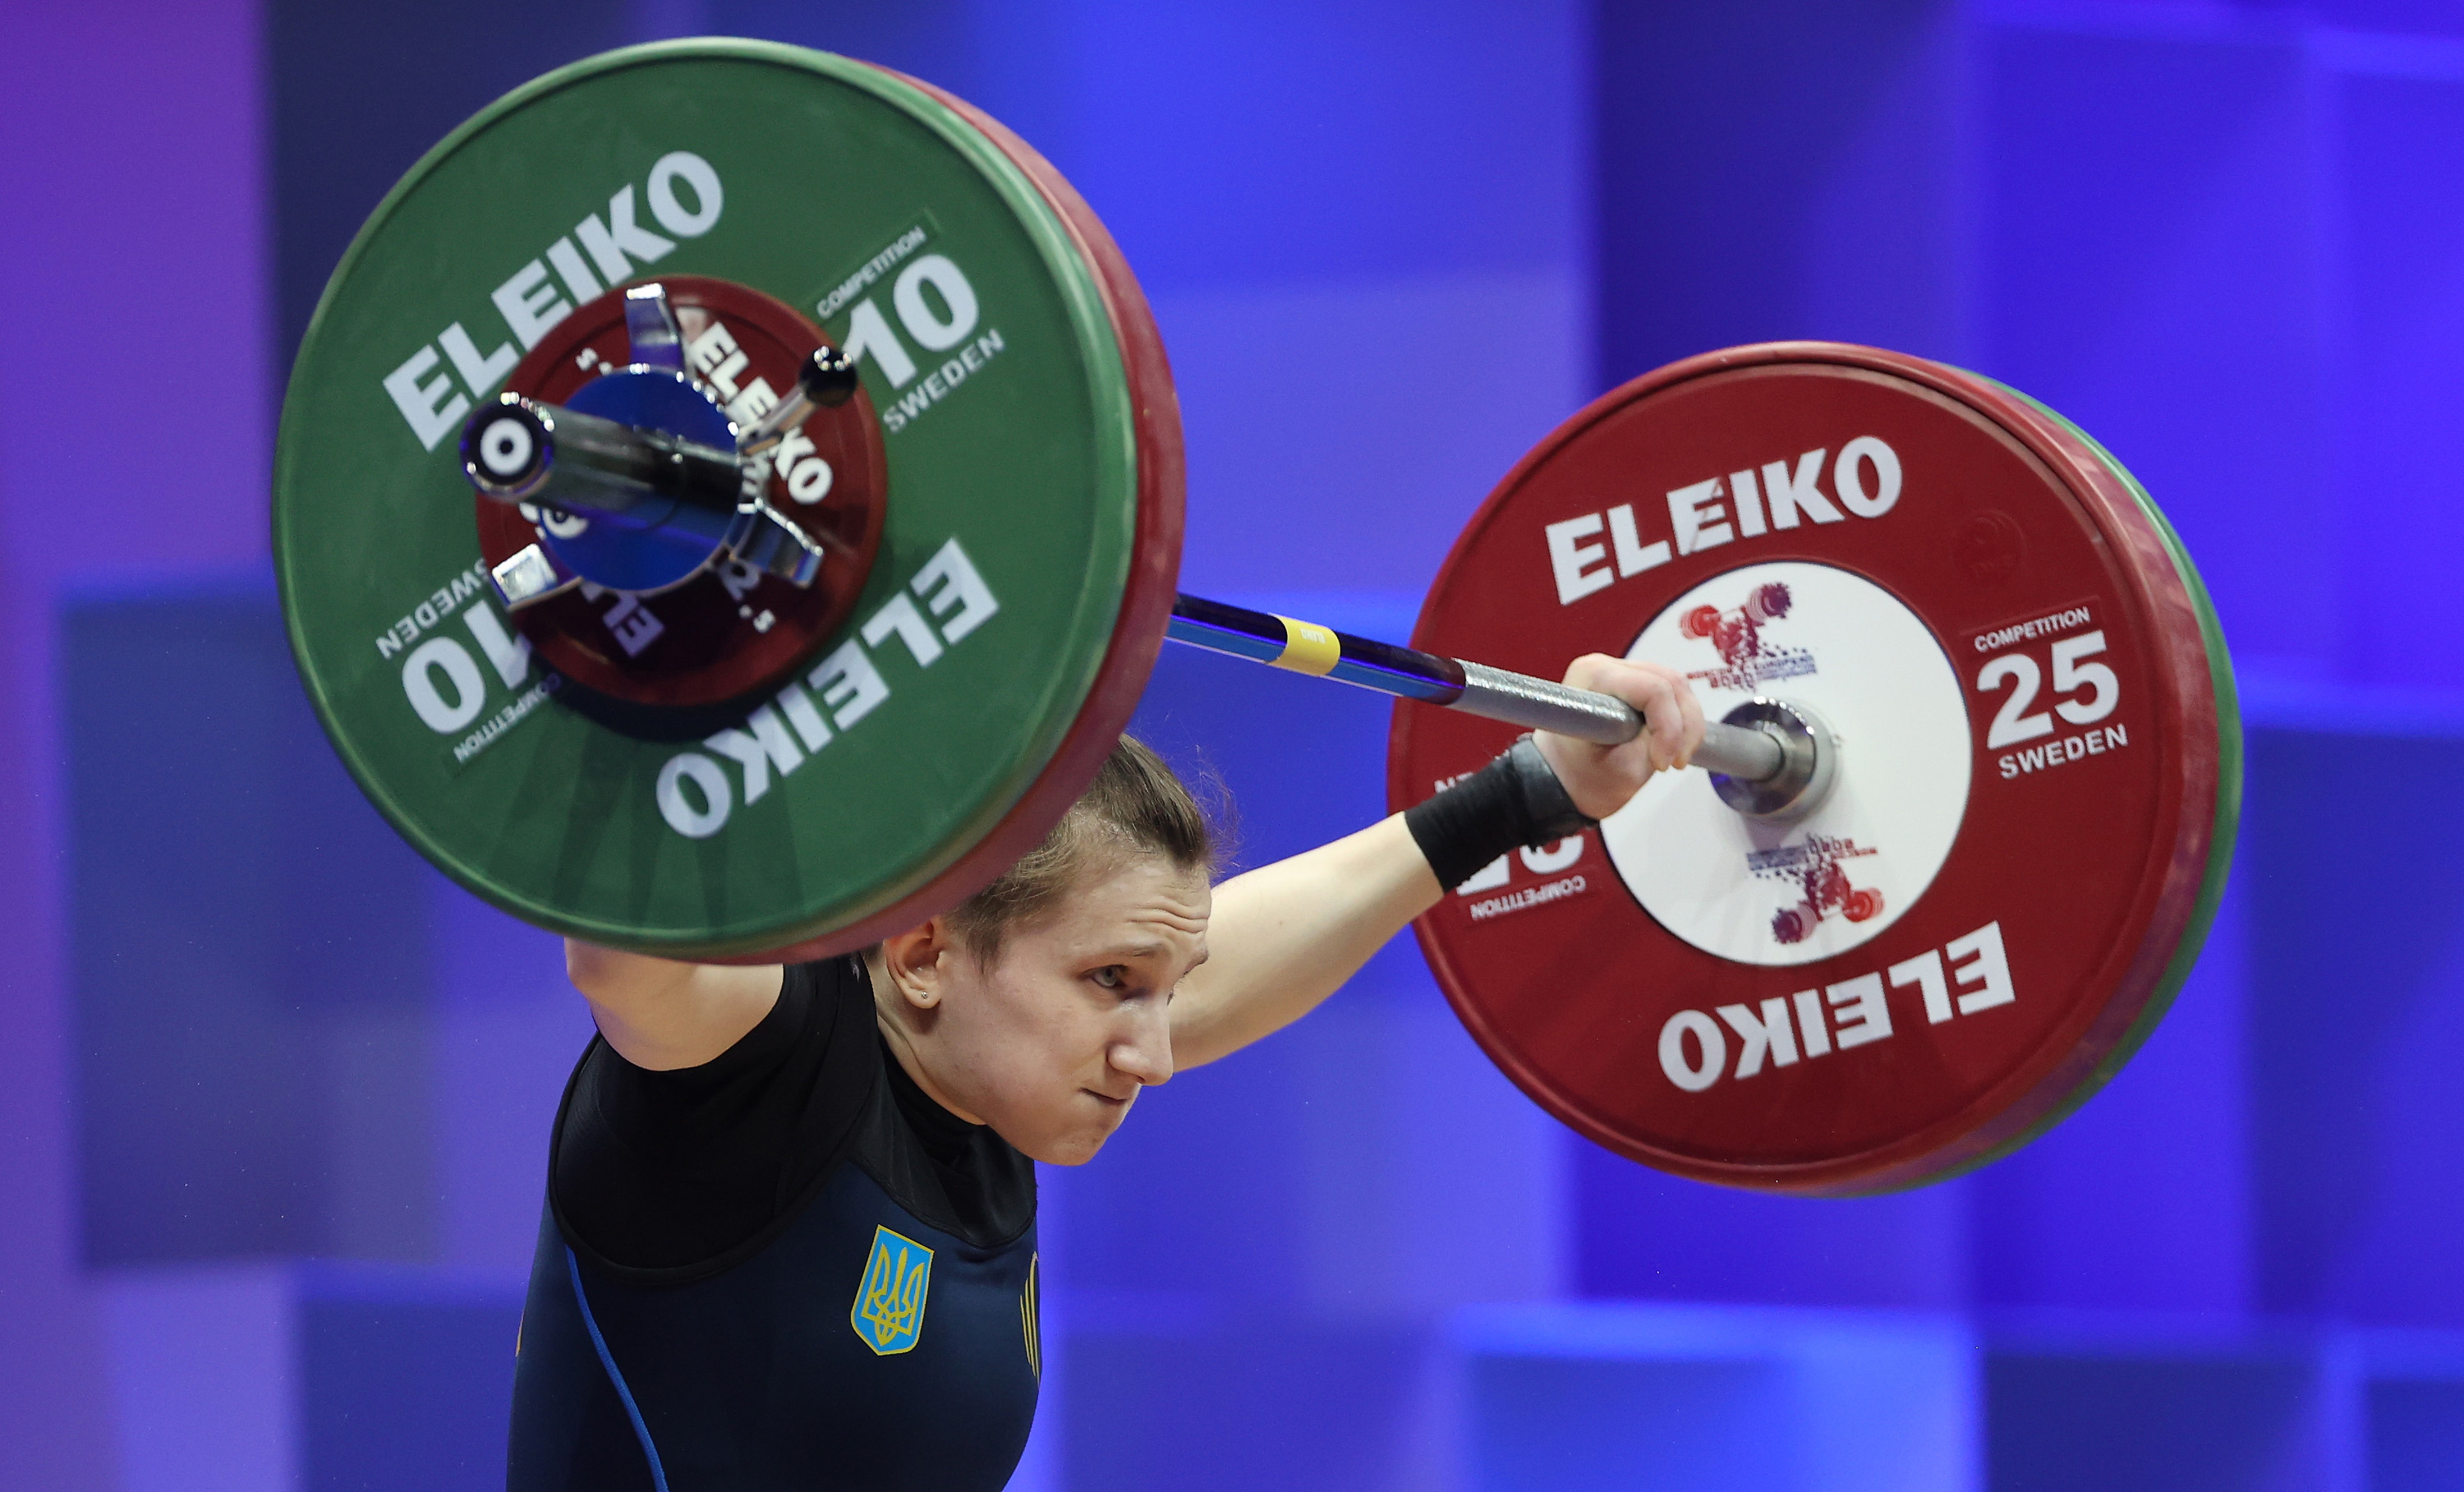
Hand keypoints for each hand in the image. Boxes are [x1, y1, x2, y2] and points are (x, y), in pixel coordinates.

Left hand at [1531, 654, 1704, 819]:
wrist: (1562, 779)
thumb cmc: (1580, 775)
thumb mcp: (1624, 771)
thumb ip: (1654, 745)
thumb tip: (1678, 731)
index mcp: (1593, 678)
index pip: (1654, 690)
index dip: (1669, 729)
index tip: (1662, 763)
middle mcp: (1605, 666)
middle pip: (1670, 683)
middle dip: (1683, 727)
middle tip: (1676, 761)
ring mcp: (1620, 671)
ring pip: (1677, 686)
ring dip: (1686, 724)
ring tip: (1676, 757)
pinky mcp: (1633, 682)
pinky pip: (1672, 693)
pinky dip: (1681, 720)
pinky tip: (1675, 745)